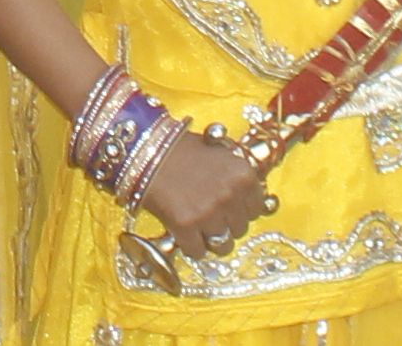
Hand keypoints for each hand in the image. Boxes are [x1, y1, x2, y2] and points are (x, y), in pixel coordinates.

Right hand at [134, 127, 265, 256]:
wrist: (144, 151)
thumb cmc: (181, 150)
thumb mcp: (219, 154)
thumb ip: (237, 178)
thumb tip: (253, 200)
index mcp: (243, 175)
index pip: (257, 209)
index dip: (241, 209)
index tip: (229, 207)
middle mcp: (230, 195)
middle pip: (240, 229)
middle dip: (226, 224)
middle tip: (209, 215)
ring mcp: (209, 213)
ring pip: (223, 246)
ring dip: (211, 240)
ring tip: (198, 228)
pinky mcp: (185, 227)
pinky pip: (198, 253)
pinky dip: (192, 247)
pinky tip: (184, 234)